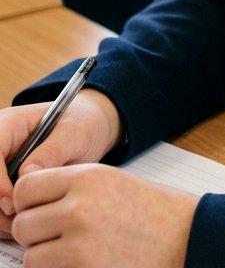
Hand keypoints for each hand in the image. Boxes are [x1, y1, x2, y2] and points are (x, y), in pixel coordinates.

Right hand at [0, 91, 121, 237]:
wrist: (90, 130)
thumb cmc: (82, 124)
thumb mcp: (74, 133)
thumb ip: (52, 151)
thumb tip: (26, 174)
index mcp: (10, 124)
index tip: (13, 202)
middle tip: (19, 221)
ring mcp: (0, 166)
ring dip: (0, 216)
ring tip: (27, 224)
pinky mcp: (4, 184)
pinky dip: (5, 220)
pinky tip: (26, 221)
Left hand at [12, 163, 197, 267]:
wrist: (188, 237)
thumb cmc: (155, 211)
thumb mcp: (113, 182)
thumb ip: (73, 187)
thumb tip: (33, 200)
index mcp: (87, 177)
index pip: (26, 188)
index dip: (29, 202)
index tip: (39, 210)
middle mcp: (79, 207)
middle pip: (23, 224)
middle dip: (35, 233)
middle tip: (56, 236)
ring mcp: (79, 244)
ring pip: (30, 255)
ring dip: (45, 256)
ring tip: (72, 252)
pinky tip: (81, 263)